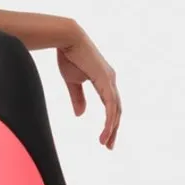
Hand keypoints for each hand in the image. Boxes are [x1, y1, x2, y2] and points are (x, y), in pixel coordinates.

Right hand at [57, 27, 121, 148]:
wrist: (67, 38)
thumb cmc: (69, 56)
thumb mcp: (73, 81)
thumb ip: (78, 98)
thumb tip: (81, 115)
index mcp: (104, 81)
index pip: (111, 106)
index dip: (109, 123)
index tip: (103, 138)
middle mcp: (111, 80)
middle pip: (117, 110)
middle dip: (113, 129)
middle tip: (108, 146)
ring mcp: (110, 80)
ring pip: (116, 109)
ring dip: (112, 128)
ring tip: (106, 143)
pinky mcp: (106, 79)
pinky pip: (111, 104)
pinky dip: (110, 119)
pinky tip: (107, 130)